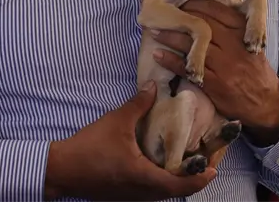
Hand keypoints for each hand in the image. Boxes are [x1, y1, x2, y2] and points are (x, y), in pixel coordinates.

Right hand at [45, 83, 216, 200]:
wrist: (63, 170)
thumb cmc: (90, 148)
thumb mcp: (116, 122)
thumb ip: (138, 105)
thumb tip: (154, 87)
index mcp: (147, 178)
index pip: (185, 185)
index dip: (203, 175)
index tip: (215, 163)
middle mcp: (145, 193)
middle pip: (179, 191)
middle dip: (195, 176)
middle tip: (204, 157)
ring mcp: (134, 197)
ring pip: (166, 193)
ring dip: (178, 179)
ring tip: (186, 159)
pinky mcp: (125, 196)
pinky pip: (152, 191)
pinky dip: (162, 180)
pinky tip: (159, 164)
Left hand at [151, 0, 278, 145]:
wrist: (266, 102)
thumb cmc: (254, 67)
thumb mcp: (250, 40)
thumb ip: (232, 25)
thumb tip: (206, 6)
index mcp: (243, 31)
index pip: (216, 11)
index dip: (195, 5)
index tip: (180, 2)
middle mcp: (234, 46)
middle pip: (201, 26)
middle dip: (179, 19)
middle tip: (162, 15)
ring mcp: (224, 66)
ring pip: (192, 46)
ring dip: (170, 37)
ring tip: (155, 31)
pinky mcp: (215, 84)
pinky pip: (189, 69)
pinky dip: (171, 61)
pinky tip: (158, 54)